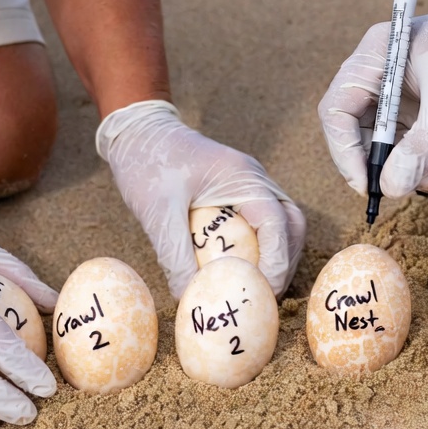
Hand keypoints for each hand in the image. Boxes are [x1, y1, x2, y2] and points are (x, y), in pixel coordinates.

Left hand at [96, 100, 305, 297]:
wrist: (138, 132)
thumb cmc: (147, 164)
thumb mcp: (157, 213)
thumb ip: (174, 255)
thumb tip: (188, 296)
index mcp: (242, 177)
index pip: (277, 221)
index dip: (278, 260)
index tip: (265, 291)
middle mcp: (253, 179)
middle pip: (290, 224)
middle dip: (285, 262)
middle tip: (267, 295)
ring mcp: (248, 184)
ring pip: (281, 224)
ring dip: (276, 257)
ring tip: (256, 287)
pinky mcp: (236, 192)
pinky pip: (261, 223)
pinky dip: (260, 248)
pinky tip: (240, 270)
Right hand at [318, 0, 427, 197]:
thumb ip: (421, 147)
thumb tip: (390, 187)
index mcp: (377, 54)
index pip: (338, 108)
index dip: (345, 150)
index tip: (367, 184)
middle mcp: (379, 67)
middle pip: (352, 125)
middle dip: (372, 162)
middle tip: (392, 191)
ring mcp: (397, 85)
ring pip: (377, 136)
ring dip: (394, 165)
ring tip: (423, 184)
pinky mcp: (416, 100)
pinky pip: (401, 137)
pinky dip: (412, 158)